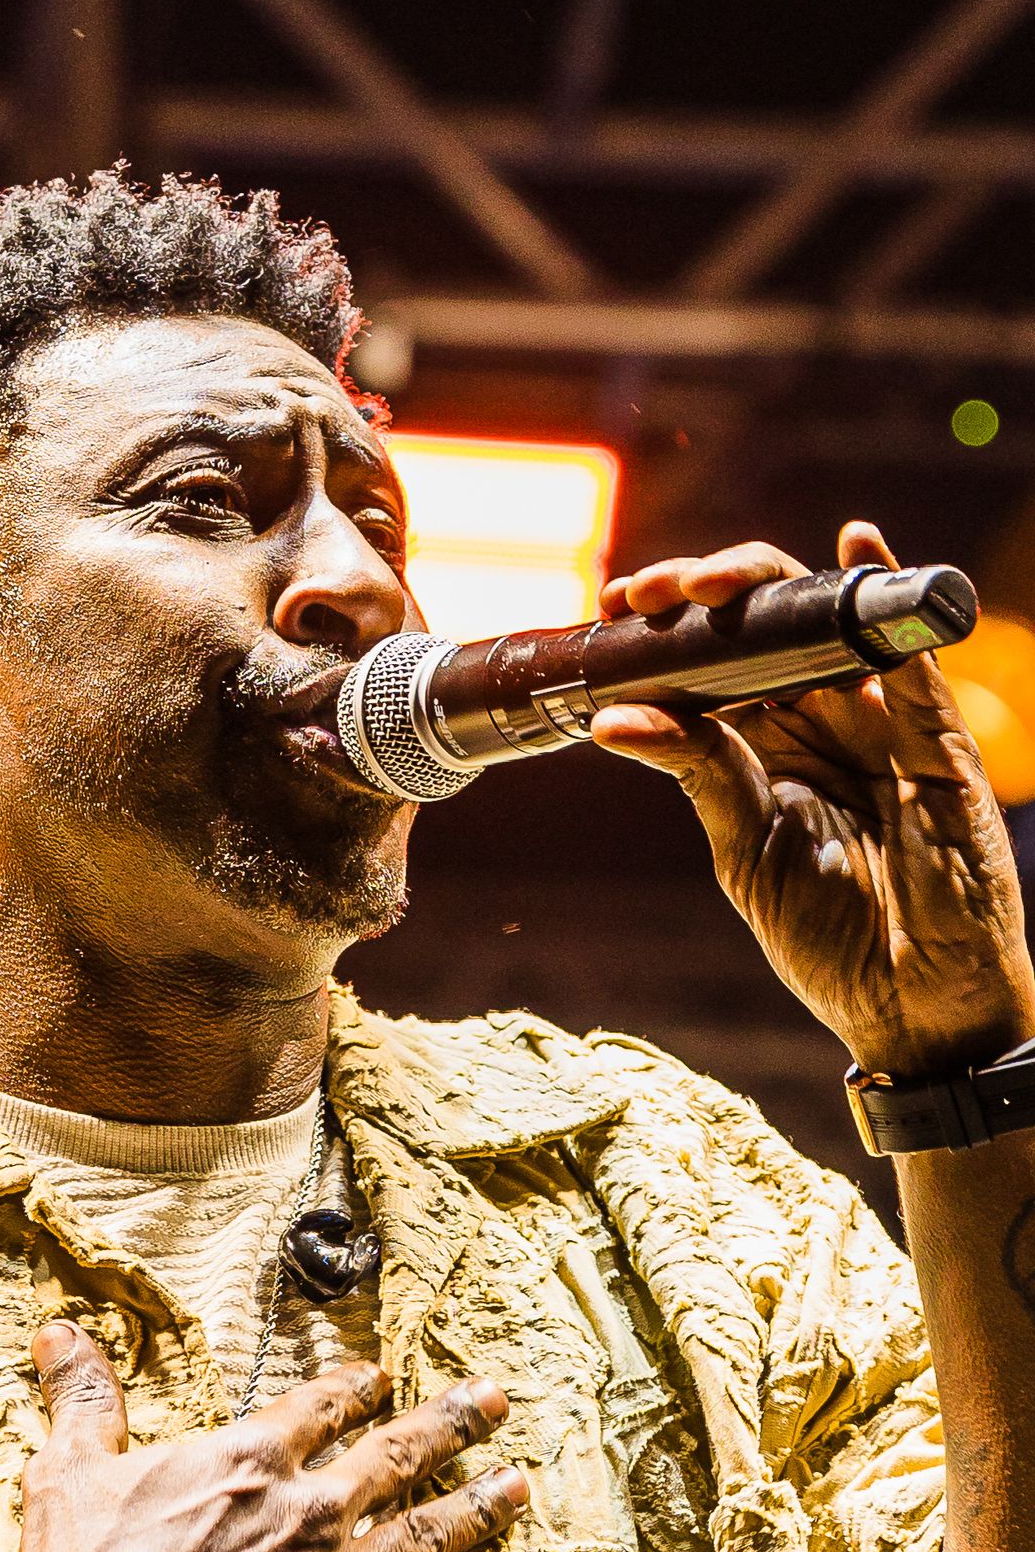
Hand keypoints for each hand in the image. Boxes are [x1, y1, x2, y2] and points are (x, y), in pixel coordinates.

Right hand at [0, 1324, 524, 1551]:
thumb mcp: (71, 1468)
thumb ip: (85, 1397)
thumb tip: (58, 1331)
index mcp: (252, 1455)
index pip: (325, 1406)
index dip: (358, 1388)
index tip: (383, 1377)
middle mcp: (309, 1509)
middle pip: (401, 1453)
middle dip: (454, 1422)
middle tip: (497, 1399)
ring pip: (428, 1530)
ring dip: (478, 1504)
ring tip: (518, 1484)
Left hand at [594, 523, 1034, 1077]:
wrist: (913, 1006)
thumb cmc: (832, 937)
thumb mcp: (746, 849)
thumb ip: (697, 773)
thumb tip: (612, 718)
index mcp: (769, 745)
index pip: (717, 658)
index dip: (671, 624)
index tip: (616, 606)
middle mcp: (824, 720)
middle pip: (769, 624)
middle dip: (709, 591)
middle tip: (654, 592)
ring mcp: (883, 723)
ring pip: (830, 624)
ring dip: (773, 586)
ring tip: (715, 579)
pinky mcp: (938, 740)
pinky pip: (915, 654)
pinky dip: (887, 593)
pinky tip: (856, 545)